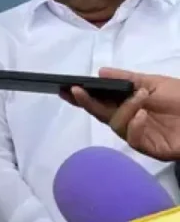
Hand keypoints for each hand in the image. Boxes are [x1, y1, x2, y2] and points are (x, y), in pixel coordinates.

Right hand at [62, 67, 179, 160]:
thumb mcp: (155, 82)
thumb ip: (128, 79)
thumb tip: (100, 72)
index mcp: (129, 105)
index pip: (100, 101)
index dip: (83, 96)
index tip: (66, 87)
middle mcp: (130, 121)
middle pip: (101, 114)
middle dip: (86, 102)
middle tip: (75, 91)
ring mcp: (140, 135)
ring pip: (116, 125)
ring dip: (124, 110)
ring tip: (141, 97)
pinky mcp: (151, 148)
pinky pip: (133, 140)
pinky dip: (135, 126)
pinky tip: (143, 115)